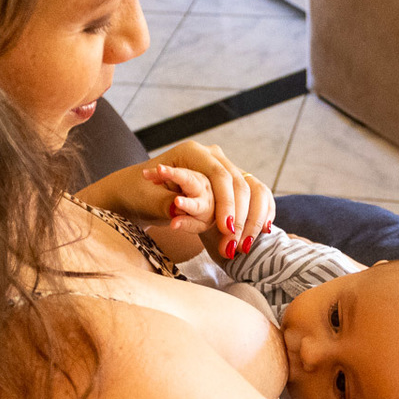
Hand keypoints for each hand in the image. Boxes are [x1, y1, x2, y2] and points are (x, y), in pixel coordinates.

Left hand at [143, 141, 274, 259]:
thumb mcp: (146, 198)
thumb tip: (178, 207)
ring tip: (243, 246)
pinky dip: (260, 213)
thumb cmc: (137, 193)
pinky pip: (256, 194)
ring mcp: (224, 168)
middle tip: (233, 246)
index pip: (219, 175)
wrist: (137, 192)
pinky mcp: (230, 183)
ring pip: (251, 190)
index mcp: (192, 152)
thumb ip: (164, 201)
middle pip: (238, 183)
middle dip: (238, 217)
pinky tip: (261, 232)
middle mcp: (212, 156)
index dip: (226, 203)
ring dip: (251, 219)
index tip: (224, 229)